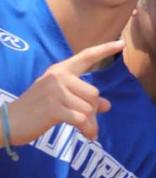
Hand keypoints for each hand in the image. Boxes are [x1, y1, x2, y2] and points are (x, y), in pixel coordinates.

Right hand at [6, 40, 122, 143]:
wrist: (9, 121)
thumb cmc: (36, 109)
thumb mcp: (59, 98)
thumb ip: (82, 98)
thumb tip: (107, 105)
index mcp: (61, 70)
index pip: (87, 56)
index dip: (105, 50)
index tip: (121, 43)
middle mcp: (58, 77)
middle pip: (93, 93)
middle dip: (93, 111)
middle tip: (88, 123)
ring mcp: (55, 92)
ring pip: (88, 108)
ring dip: (90, 123)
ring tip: (86, 131)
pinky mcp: (53, 109)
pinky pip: (81, 119)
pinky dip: (86, 129)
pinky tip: (84, 134)